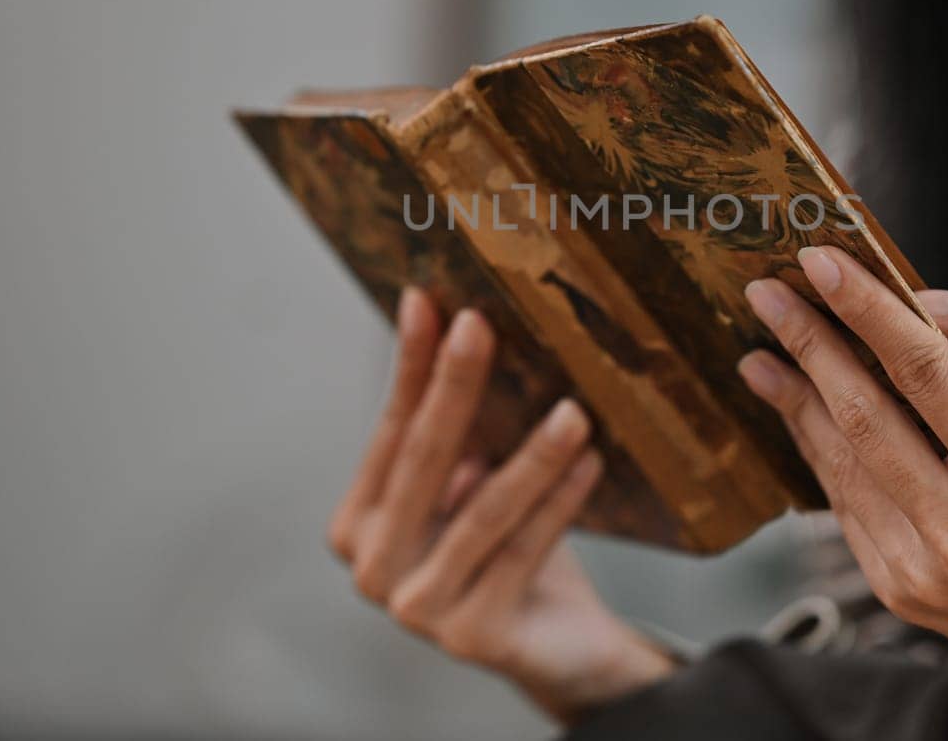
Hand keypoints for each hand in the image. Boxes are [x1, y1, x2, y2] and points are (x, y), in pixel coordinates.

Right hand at [328, 287, 675, 723]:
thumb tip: (469, 326)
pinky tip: (589, 463)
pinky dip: (559, 504)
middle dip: (453, 386)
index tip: (427, 302)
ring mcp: (417, 608)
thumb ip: (460, 431)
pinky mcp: (471, 637)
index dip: (410, 366)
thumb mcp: (475, 485)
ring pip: (482, 512)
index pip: (391, 431)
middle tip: (480, 325)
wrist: (558, 646)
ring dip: (531, 455)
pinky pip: (523, 552)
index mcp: (358, 524)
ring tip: (572, 411)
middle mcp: (374, 568)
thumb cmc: (510, 552)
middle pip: (423, 462)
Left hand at [736, 247, 947, 740]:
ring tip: (762, 348)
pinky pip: (842, 500)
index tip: (818, 261)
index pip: (926, 373)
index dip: (867, 310)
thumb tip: (922, 302)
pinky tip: (797, 404)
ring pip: (839, 461)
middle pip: (863, 416)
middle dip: (807, 344)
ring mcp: (923, 572)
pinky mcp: (897, 591)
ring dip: (793, 396)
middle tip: (765, 293)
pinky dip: (816, 444)